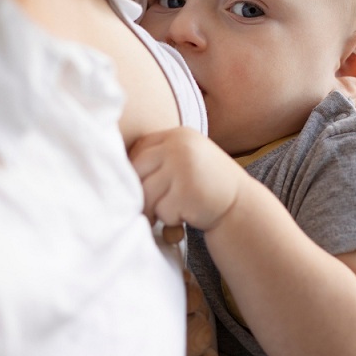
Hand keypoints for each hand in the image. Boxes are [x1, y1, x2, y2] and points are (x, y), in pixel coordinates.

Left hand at [129, 128, 245, 231]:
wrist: (241, 205)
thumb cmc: (205, 186)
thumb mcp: (186, 160)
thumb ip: (159, 157)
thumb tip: (114, 170)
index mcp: (178, 136)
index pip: (139, 150)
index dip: (136, 173)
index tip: (144, 188)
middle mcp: (180, 147)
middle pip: (137, 171)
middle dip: (139, 194)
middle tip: (149, 208)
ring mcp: (184, 168)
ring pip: (147, 193)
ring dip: (155, 210)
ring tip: (172, 211)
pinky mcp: (187, 192)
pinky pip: (163, 210)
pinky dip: (171, 219)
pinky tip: (188, 215)